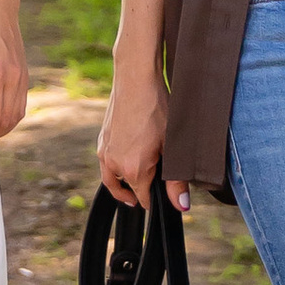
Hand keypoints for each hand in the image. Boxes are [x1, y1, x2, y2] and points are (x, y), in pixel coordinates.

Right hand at [98, 58, 184, 212]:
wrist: (135, 79)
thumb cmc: (156, 108)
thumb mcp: (171, 145)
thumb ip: (176, 180)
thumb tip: (181, 205)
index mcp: (132, 169)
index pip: (142, 197)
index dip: (153, 202)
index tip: (162, 202)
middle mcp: (113, 163)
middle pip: (123, 189)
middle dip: (134, 195)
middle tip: (142, 199)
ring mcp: (105, 149)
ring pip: (110, 177)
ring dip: (120, 184)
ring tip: (130, 186)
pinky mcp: (103, 137)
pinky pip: (106, 161)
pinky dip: (113, 168)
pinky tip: (124, 158)